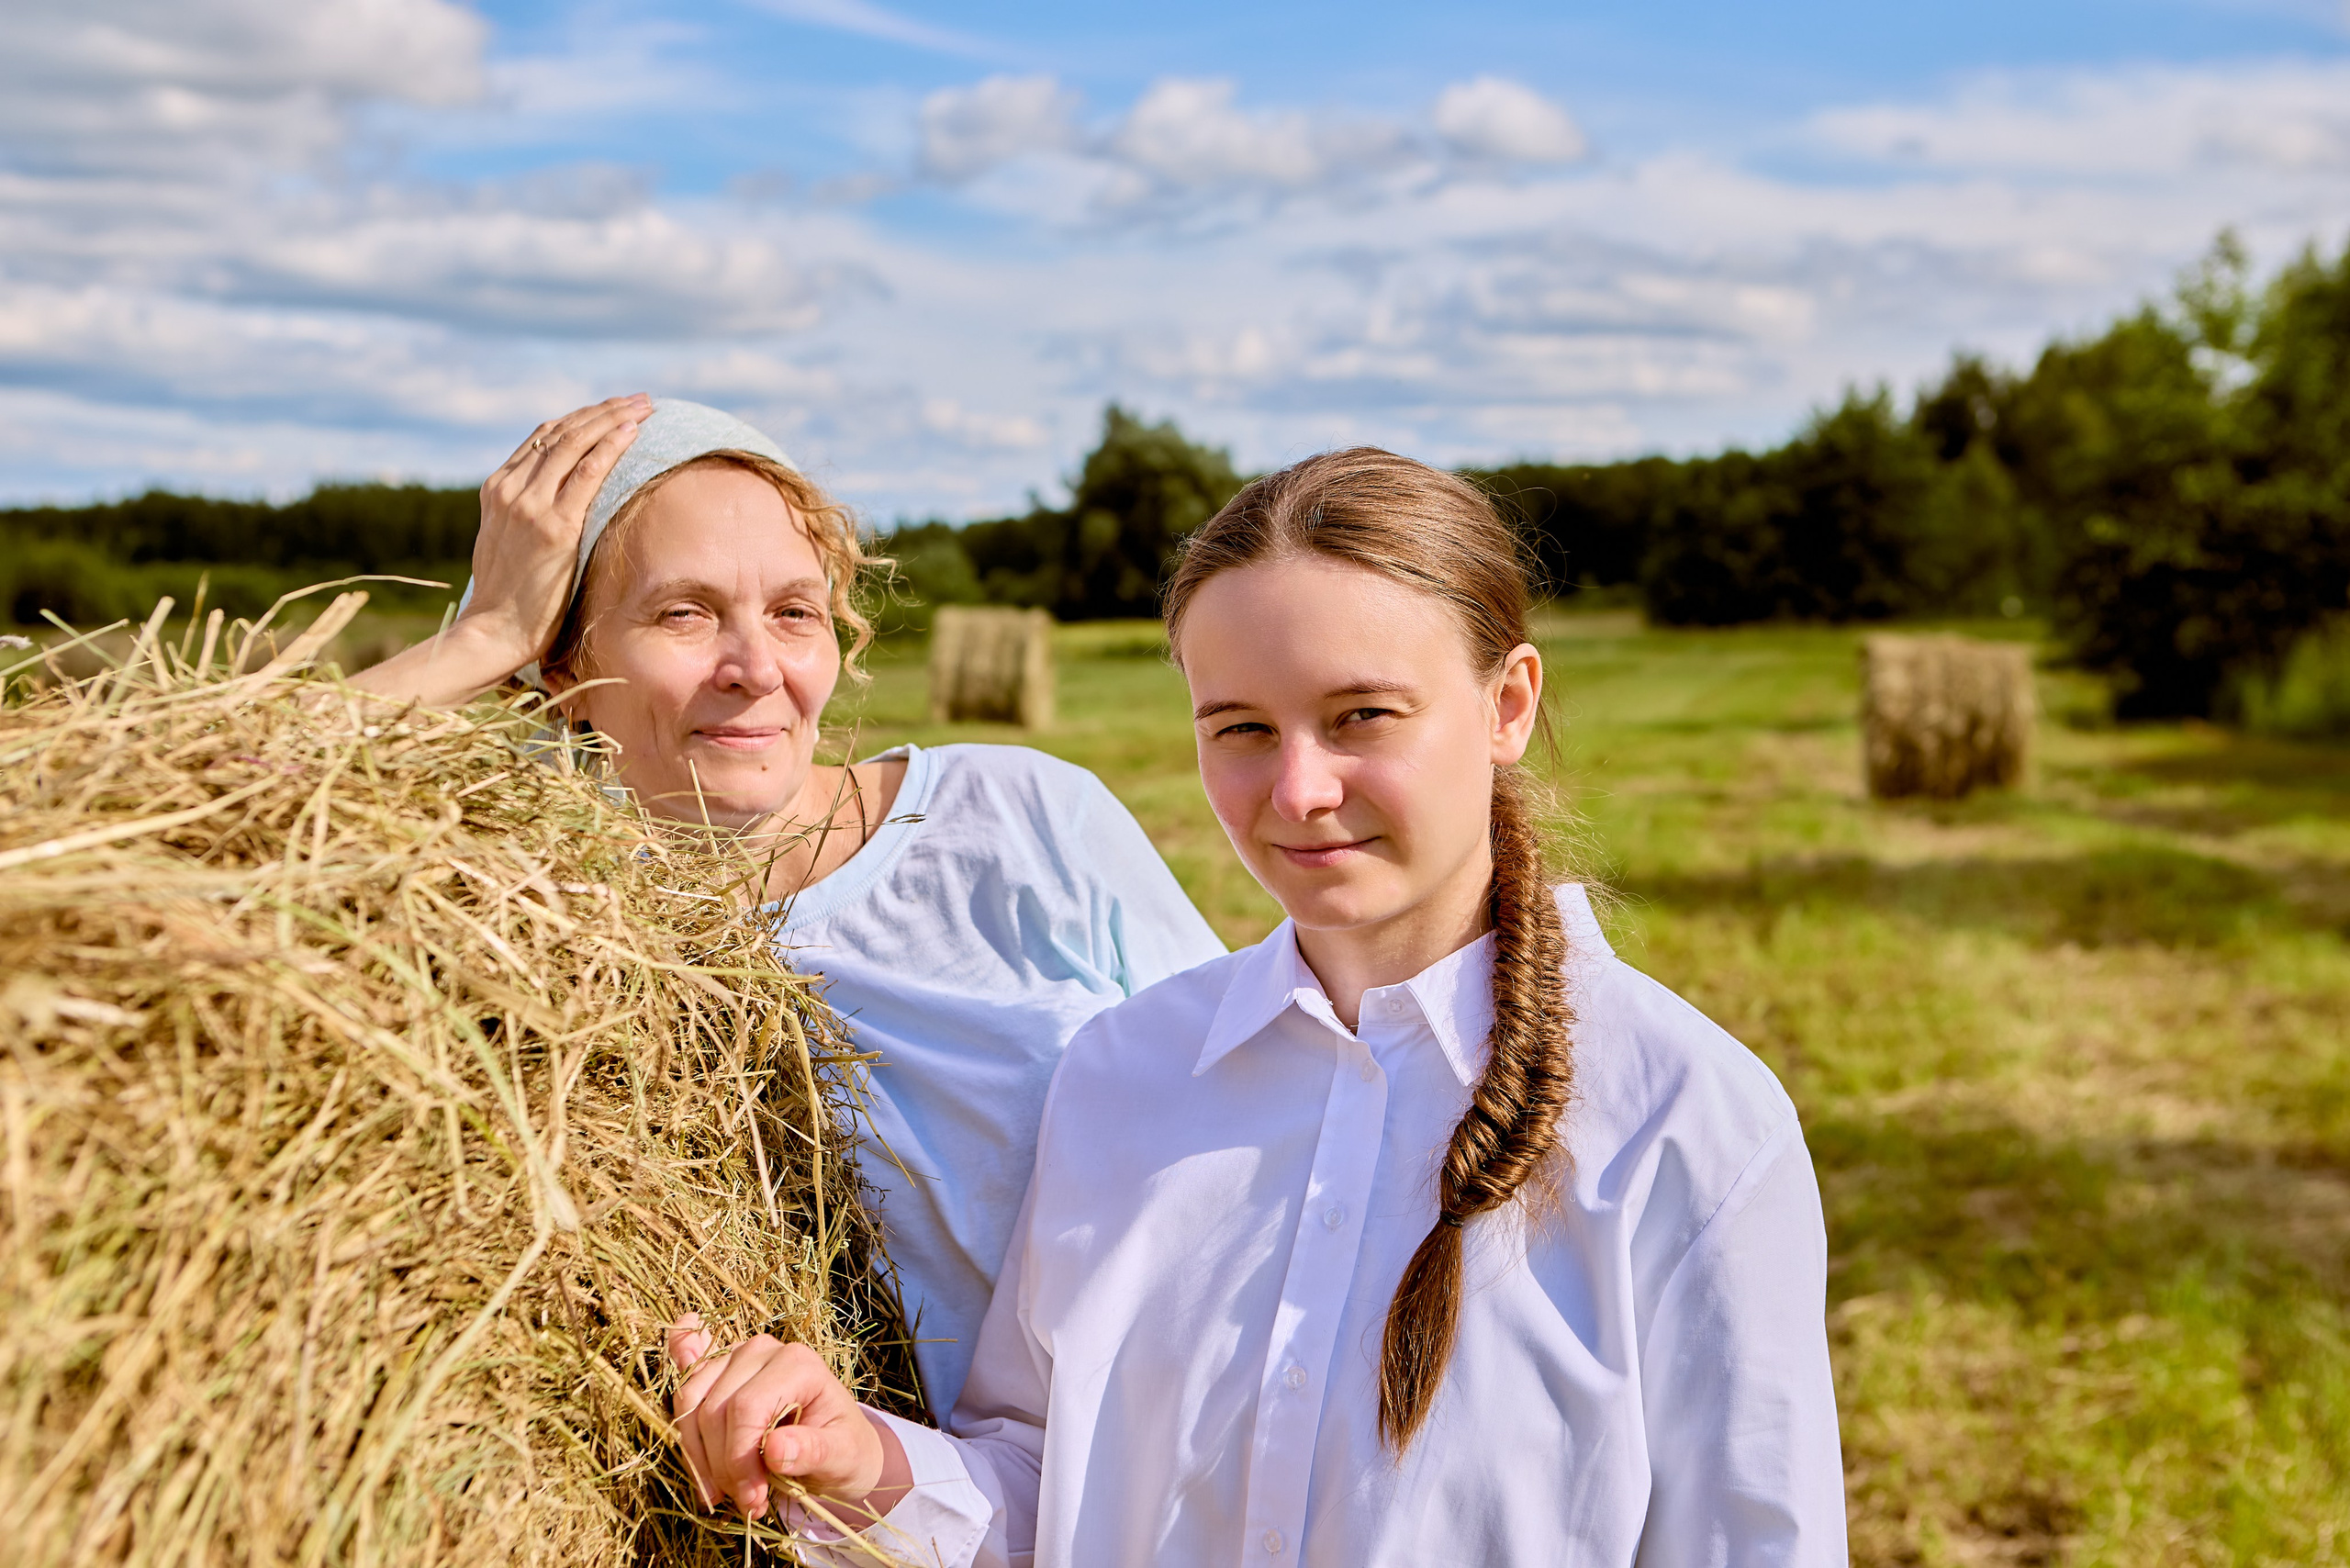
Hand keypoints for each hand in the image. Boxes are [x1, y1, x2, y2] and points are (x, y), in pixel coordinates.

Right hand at [458, 393, 650, 669]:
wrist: (495, 628)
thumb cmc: (508, 595)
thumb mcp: (506, 541)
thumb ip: (525, 514)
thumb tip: (555, 504)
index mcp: (497, 488)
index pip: (542, 437)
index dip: (580, 419)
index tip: (611, 408)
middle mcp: (511, 489)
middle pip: (562, 432)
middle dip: (603, 411)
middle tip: (638, 399)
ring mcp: (530, 505)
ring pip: (575, 444)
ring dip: (613, 419)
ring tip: (644, 407)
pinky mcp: (553, 527)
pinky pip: (587, 474)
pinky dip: (610, 447)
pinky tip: (632, 431)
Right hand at [667, 1312, 911, 1524]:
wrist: (840, 1444)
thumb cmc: (845, 1448)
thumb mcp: (843, 1457)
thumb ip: (813, 1452)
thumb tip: (776, 1451)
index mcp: (797, 1363)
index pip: (746, 1408)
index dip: (739, 1460)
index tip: (753, 1501)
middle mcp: (762, 1350)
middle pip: (714, 1410)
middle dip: (722, 1467)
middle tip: (748, 1504)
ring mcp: (734, 1356)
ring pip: (691, 1406)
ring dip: (699, 1458)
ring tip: (726, 1494)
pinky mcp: (716, 1372)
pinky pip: (685, 1389)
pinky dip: (686, 1429)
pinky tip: (701, 1462)